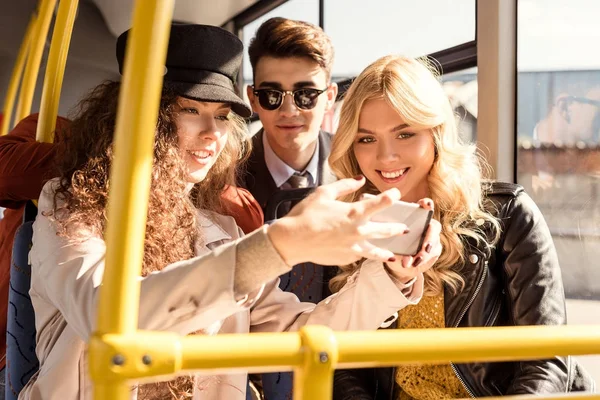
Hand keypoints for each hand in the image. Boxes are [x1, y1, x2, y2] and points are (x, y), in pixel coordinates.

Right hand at [267, 176, 410, 265]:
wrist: (292, 240)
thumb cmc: (305, 214)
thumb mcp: (323, 193)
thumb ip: (345, 185)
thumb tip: (359, 179)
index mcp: (354, 212)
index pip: (383, 202)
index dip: (392, 196)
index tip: (396, 194)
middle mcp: (358, 231)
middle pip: (387, 230)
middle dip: (397, 227)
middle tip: (404, 227)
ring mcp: (353, 247)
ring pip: (378, 251)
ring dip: (389, 250)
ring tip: (395, 252)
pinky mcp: (346, 258)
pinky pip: (361, 256)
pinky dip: (366, 255)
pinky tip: (368, 255)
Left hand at [384, 198, 441, 282]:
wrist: (398, 262)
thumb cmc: (392, 244)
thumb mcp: (389, 238)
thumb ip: (392, 234)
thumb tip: (388, 233)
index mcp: (415, 216)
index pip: (425, 206)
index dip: (427, 204)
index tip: (426, 205)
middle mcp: (426, 224)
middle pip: (434, 226)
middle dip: (430, 237)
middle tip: (425, 246)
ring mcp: (432, 237)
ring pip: (434, 242)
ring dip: (425, 252)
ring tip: (416, 259)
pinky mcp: (434, 249)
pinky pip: (433, 253)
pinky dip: (423, 259)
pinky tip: (414, 263)